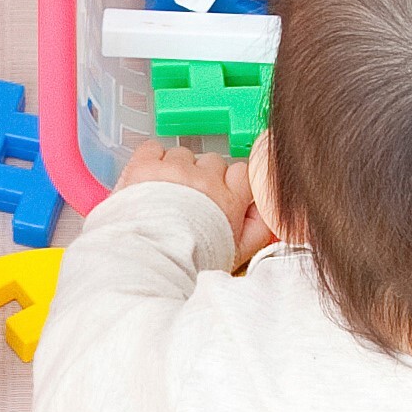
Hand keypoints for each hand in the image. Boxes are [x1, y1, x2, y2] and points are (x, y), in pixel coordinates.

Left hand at [109, 140, 261, 251]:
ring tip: (164, 195)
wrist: (149, 263)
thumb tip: (264, 208)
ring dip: (176, 169)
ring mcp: (175, 171)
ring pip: (182, 155)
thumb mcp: (237, 254)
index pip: (241, 171)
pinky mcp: (146, 166)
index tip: (219, 193)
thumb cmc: (189, 263)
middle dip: (202, 177)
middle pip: (212, 162)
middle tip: (188, 200)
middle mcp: (206, 180)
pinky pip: (153, 148)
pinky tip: (148, 180)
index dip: (229, 182)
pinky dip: (151, 160)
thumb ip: (258, 228)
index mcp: (229, 200)